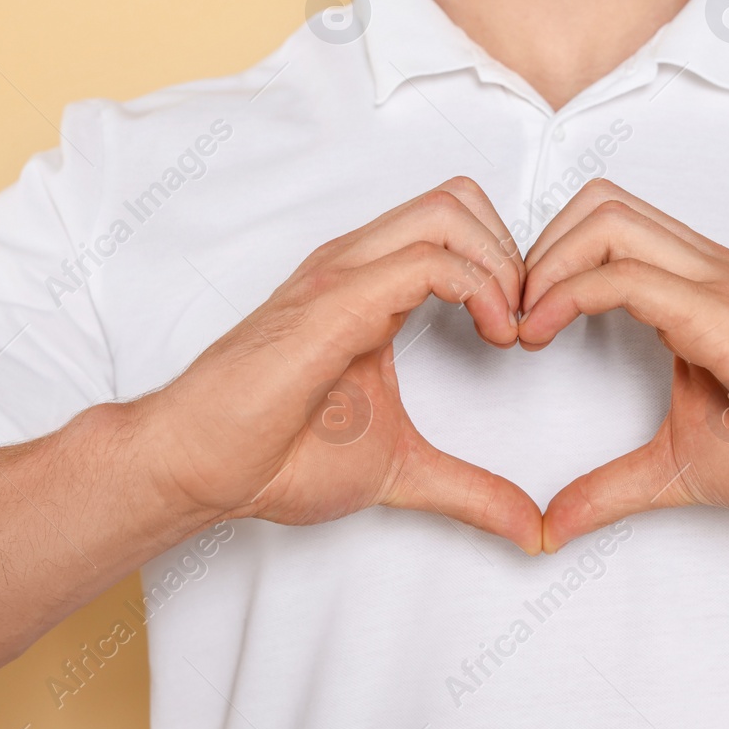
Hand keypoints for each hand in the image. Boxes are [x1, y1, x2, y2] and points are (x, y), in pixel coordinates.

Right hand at [142, 177, 542, 553]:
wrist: (197, 466)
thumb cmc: (274, 455)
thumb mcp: (402, 471)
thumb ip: (470, 490)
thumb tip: (530, 529)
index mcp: (372, 285)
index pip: (458, 224)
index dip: (509, 268)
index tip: (526, 336)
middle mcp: (359, 264)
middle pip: (461, 198)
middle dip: (514, 253)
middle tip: (526, 325)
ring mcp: (344, 274)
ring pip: (449, 211)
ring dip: (502, 265)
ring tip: (508, 330)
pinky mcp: (335, 300)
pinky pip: (426, 261)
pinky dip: (479, 289)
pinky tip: (491, 338)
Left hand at [517, 180, 728, 552]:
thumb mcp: (675, 470)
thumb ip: (608, 490)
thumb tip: (551, 527)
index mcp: (693, 286)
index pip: (602, 225)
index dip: (545, 262)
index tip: (516, 326)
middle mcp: (702, 269)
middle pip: (596, 202)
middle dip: (537, 249)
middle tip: (511, 318)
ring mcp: (714, 283)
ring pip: (606, 219)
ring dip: (546, 263)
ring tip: (524, 326)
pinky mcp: (721, 314)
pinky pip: (628, 276)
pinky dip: (568, 294)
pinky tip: (543, 336)